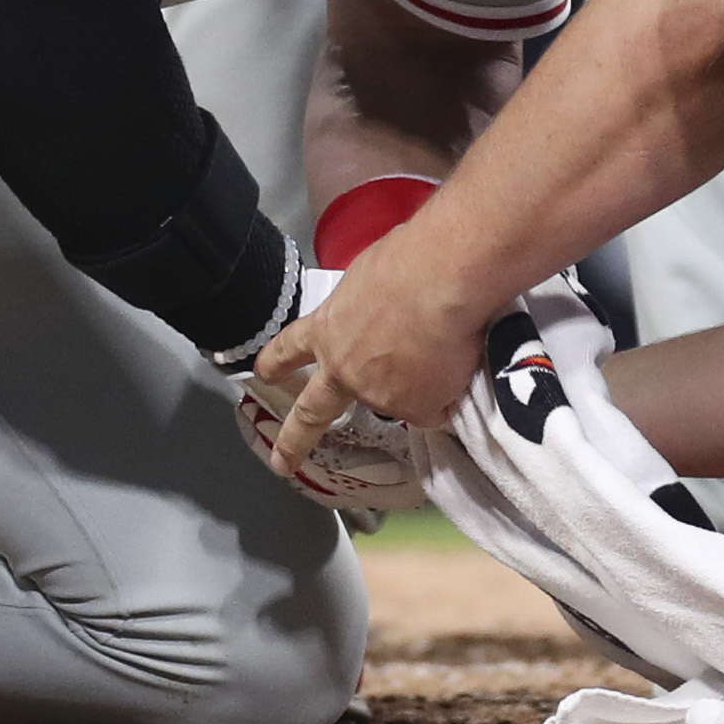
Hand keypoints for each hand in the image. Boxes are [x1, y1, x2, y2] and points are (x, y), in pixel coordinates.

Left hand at [253, 213, 495, 474]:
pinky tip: (461, 364)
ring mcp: (379, 395)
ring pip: (397, 401)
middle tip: (282, 463)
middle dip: (294, 439)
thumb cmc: (408, 260)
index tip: (262, 374)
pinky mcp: (416, 409)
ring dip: (417, 386)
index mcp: (329, 327)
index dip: (277, 361)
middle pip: (313, 412)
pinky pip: (436, 407)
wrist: (441, 281)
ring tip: (446, 353)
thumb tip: (388, 317)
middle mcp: (345, 369)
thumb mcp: (370, 279)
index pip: (292, 347)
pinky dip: (448, 392)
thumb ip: (368, 309)